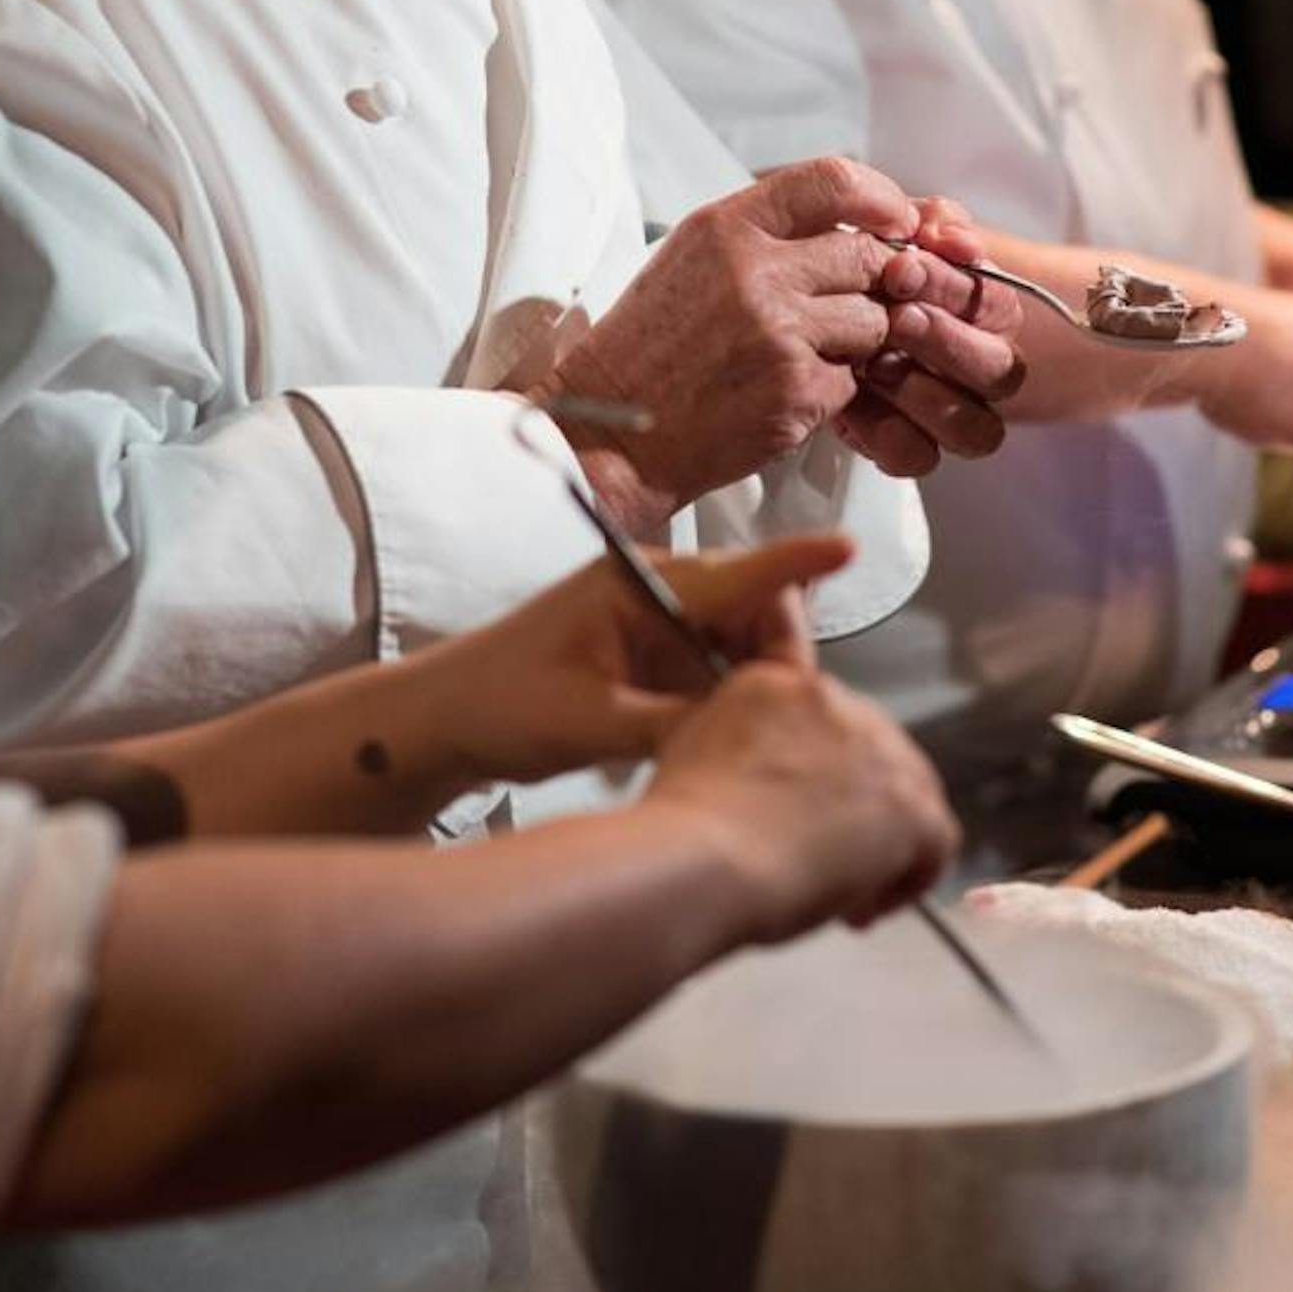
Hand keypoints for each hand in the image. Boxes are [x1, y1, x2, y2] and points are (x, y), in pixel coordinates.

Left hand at [444, 534, 849, 784]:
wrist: (445, 720)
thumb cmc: (501, 705)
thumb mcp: (591, 722)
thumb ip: (675, 723)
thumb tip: (749, 729)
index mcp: (639, 584)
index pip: (735, 571)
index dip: (796, 561)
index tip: (847, 548)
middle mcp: (660, 590)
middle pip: (758, 612)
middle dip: (780, 665)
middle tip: (783, 729)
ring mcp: (661, 621)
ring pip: (745, 647)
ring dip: (756, 690)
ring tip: (748, 744)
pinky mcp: (659, 654)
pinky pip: (720, 672)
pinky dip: (731, 704)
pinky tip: (721, 742)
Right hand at [537, 159, 1018, 528]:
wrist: (611, 433)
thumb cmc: (648, 349)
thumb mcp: (690, 260)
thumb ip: (763, 234)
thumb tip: (847, 223)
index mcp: (726, 228)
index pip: (833, 182)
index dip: (881, 198)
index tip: (897, 219)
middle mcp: (756, 271)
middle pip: (868, 256)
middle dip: (874, 284)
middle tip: (852, 305)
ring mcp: (780, 331)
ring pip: (874, 321)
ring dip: (857, 343)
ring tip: (807, 355)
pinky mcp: (796, 389)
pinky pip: (854, 380)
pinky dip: (833, 390)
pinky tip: (788, 393)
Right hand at [643, 662, 959, 943]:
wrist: (699, 861)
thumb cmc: (682, 831)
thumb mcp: (693, 755)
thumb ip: (738, 751)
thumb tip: (762, 787)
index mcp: (778, 683)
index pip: (823, 723)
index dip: (819, 779)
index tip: (803, 816)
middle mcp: (835, 701)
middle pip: (873, 755)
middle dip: (855, 810)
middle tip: (824, 860)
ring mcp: (878, 750)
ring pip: (909, 794)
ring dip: (882, 844)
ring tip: (839, 892)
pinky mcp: (908, 804)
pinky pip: (936, 841)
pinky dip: (908, 879)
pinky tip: (864, 908)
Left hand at [838, 228, 1025, 476]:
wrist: (816, 307)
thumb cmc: (871, 267)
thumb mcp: (900, 231)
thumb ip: (931, 221)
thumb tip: (951, 235)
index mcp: (988, 312)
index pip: (999, 306)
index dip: (954, 287)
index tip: (904, 266)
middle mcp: (980, 366)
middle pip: (999, 371)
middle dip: (944, 340)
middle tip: (895, 316)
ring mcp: (951, 413)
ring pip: (976, 430)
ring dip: (924, 394)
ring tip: (873, 363)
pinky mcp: (909, 447)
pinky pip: (918, 458)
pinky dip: (886, 435)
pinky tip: (853, 402)